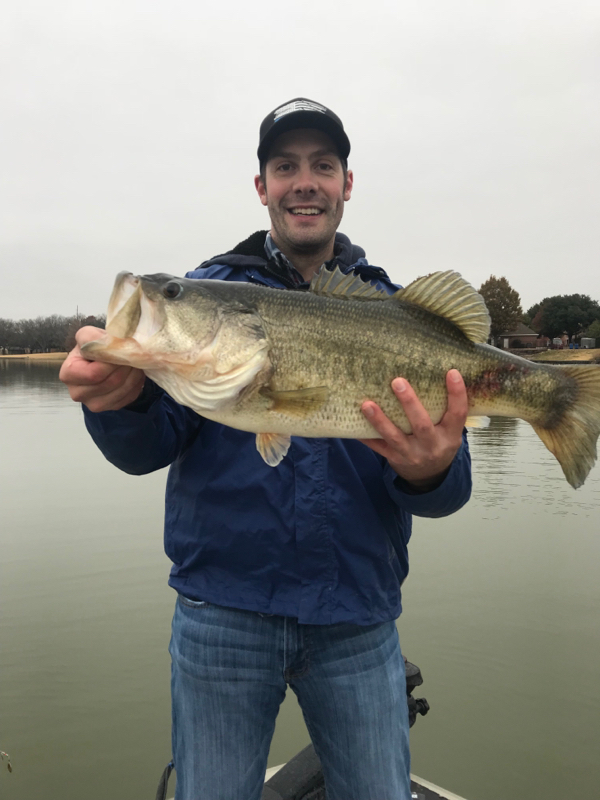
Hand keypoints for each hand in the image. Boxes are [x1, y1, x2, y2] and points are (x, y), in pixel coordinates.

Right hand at [59, 326, 145, 412]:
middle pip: (110, 383)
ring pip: (122, 391)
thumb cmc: (92, 348)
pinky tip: (133, 373)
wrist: (100, 360)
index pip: (94, 373)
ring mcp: (93, 404)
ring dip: (133, 374)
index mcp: (68, 374)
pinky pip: (129, 397)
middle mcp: (77, 393)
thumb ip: (92, 337)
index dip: (111, 362)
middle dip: (124, 366)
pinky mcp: (110, 408)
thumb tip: (107, 343)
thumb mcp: (88, 335)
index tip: (120, 350)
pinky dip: (136, 383)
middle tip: (131, 354)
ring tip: (133, 361)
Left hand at [360, 369, 467, 489]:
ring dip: (380, 420)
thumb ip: (445, 409)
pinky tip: (352, 425)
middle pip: (421, 424)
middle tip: (398, 381)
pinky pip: (378, 447)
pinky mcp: (395, 458)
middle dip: (409, 403)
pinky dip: (365, 437)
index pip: (457, 413)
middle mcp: (432, 445)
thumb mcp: (449, 430)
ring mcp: (412, 454)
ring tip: (367, 404)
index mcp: (450, 435)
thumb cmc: (439, 442)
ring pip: (394, 437)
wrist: (430, 475)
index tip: (452, 372)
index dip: (457, 394)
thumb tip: (436, 372)